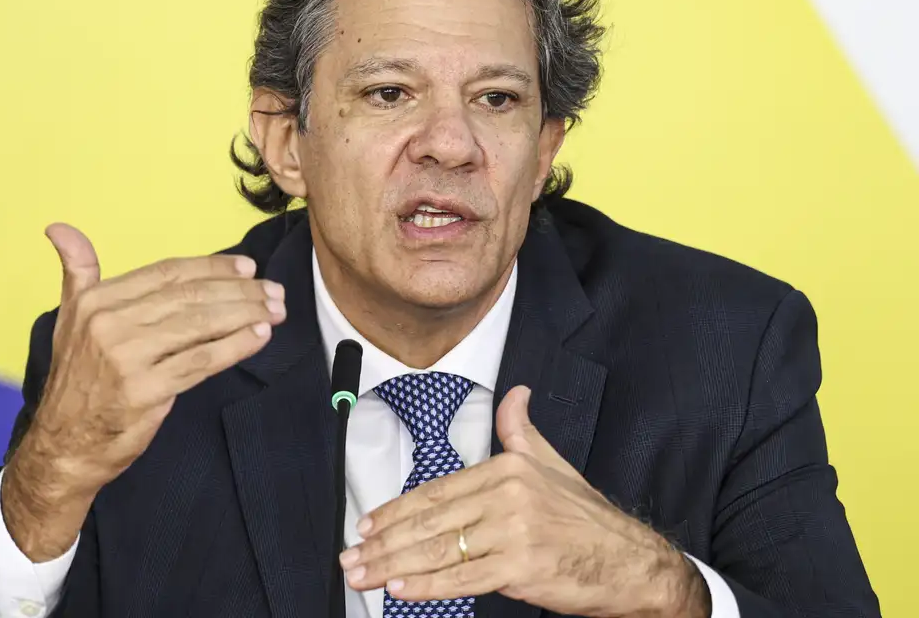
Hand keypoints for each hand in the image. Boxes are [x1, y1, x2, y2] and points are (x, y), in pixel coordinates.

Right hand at [2, 223, 285, 560]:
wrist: (63, 448)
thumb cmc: (78, 381)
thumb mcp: (69, 320)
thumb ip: (77, 273)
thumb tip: (58, 226)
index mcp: (95, 300)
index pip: (168, 272)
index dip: (213, 267)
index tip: (248, 268)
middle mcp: (108, 323)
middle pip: (190, 296)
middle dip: (240, 290)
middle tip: (274, 291)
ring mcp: (126, 357)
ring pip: (200, 324)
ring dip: (246, 314)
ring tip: (275, 311)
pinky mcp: (145, 390)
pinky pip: (201, 361)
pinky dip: (235, 346)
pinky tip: (259, 337)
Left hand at [339, 386, 709, 617]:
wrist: (631, 562)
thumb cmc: (587, 520)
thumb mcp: (552, 464)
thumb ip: (521, 430)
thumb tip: (514, 394)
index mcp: (507, 469)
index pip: (436, 491)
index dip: (396, 510)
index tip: (367, 524)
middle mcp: (507, 495)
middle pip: (430, 521)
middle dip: (383, 542)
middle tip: (352, 556)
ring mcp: (514, 532)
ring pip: (439, 550)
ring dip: (393, 566)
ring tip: (364, 575)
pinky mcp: (521, 568)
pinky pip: (462, 578)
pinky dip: (427, 586)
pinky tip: (400, 590)